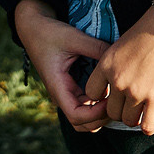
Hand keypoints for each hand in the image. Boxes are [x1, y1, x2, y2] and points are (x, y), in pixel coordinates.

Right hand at [11, 0, 110, 132]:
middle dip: (101, 118)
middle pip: (82, 125)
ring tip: (113, 95)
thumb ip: (97, 48)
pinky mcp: (71, 89)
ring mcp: (66, 94)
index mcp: (58, 87)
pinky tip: (108, 89)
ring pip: (85, 119)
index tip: (109, 99)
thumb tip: (120, 59)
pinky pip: (85, 106)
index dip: (95, 113)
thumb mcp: (74, 37)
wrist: (33, 29)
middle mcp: (61, 95)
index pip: (76, 116)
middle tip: (116, 100)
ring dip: (99, 114)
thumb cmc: (49, 33)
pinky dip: (97, 105)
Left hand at [84, 7, 153, 135]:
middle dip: (119, 110)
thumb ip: (112, 67)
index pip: (92, 93)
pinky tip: (150, 122)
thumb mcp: (119, 46)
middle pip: (111, 111)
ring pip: (128, 120)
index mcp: (106, 65)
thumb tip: (111, 84)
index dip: (101, 96)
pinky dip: (148, 127)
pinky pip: (147, 125)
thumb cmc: (146, 33)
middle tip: (129, 105)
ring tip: (141, 112)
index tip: (110, 95)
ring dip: (134, 118)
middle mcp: (118, 81)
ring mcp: (137, 91)